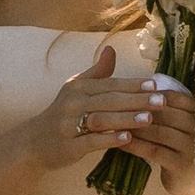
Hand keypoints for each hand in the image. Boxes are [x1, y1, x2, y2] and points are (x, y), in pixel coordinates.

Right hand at [25, 45, 188, 182]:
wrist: (34, 142)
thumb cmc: (62, 114)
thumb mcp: (76, 90)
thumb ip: (97, 72)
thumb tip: (111, 49)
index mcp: (78, 88)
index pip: (110, 84)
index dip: (133, 84)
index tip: (156, 85)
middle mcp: (72, 104)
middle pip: (108, 100)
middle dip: (136, 100)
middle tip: (160, 101)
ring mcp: (69, 125)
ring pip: (101, 119)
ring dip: (125, 119)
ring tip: (148, 119)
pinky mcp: (68, 145)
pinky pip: (91, 141)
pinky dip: (109, 139)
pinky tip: (127, 138)